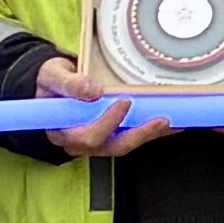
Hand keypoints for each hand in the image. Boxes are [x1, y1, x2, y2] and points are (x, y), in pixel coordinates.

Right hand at [33, 57, 178, 158]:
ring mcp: (97, 141)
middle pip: (111, 146)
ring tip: (171, 123)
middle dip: (138, 134)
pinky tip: (172, 124)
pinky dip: (152, 132)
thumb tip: (93, 89)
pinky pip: (132, 137)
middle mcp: (81, 142)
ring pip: (124, 144)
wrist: (53, 85)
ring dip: (149, 135)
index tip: (123, 102)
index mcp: (64, 131)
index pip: (88, 136)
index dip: (108, 123)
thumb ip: (69, 83)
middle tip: (159, 120)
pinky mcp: (110, 135)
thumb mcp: (52, 76)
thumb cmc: (51, 83)